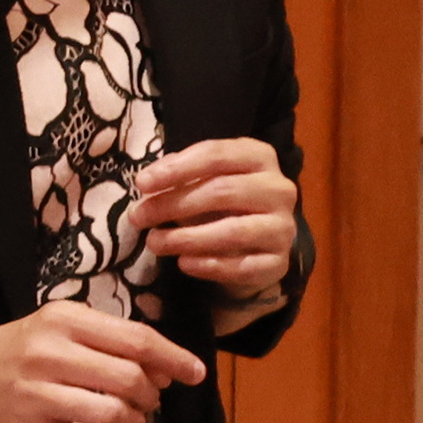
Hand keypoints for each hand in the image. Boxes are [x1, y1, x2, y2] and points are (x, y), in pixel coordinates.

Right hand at [0, 300, 201, 422]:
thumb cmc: (24, 346)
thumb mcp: (63, 324)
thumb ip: (112, 339)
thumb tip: (167, 368)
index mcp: (65, 322)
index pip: (135, 340)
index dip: (173, 358)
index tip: (195, 373)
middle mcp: (51, 356)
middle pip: (130, 379)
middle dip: (151, 394)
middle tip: (148, 398)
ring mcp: (40, 397)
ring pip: (115, 414)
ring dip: (136, 421)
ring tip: (131, 419)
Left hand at [129, 139, 298, 303]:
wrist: (254, 244)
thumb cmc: (221, 203)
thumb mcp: (202, 181)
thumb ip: (179, 176)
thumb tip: (147, 184)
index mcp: (259, 157)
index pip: (217, 155)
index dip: (177, 168)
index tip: (142, 183)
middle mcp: (278, 189)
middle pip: (223, 191)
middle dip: (173, 204)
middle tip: (139, 217)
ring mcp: (283, 227)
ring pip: (234, 231)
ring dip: (187, 238)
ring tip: (154, 242)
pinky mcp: (279, 263)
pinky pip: (243, 266)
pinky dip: (210, 266)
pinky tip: (183, 264)